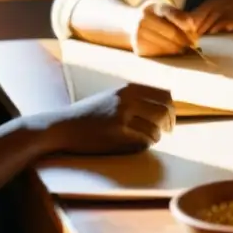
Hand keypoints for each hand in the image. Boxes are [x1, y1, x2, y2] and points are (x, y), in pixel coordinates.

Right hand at [51, 83, 174, 155]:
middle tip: (167, 132)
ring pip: (155, 129)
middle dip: (169, 124)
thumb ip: (135, 97)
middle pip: (164, 111)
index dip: (171, 109)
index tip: (170, 119)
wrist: (61, 126)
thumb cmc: (88, 114)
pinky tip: (138, 144)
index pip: (164, 95)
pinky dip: (145, 144)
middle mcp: (127, 99)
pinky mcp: (116, 132)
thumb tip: (166, 104)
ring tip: (148, 139)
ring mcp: (122, 115)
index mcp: (129, 88)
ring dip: (156, 137)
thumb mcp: (112, 96)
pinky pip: (143, 141)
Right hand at [128, 0, 196, 56]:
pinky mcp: (139, 47)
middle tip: (194, 42)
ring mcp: (139, 34)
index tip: (194, 27)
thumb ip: (179, 15)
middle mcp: (143, 19)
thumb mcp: (165, 10)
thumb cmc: (156, 17)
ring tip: (184, 47)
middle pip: (172, 32)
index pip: (171, 13)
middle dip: (186, 39)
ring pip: (168, 45)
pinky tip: (171, 49)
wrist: (130, 24)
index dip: (184, 20)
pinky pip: (161, 53)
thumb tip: (193, 26)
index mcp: (153, 7)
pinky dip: (169, 52)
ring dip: (179, 48)